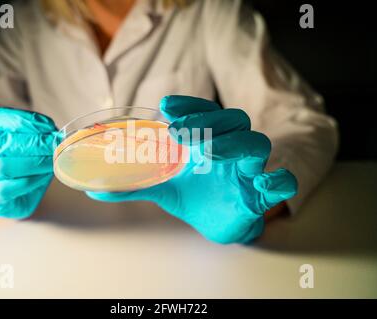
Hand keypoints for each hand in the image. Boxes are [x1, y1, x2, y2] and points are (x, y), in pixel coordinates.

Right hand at [0, 107, 56, 218]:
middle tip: (55, 146)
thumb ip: (39, 133)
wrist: (16, 192)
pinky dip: (29, 181)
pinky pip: (6, 189)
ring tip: (52, 161)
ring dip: (33, 163)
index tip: (49, 127)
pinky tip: (43, 176)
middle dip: (33, 144)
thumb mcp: (31, 141)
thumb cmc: (24, 160)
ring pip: (1, 167)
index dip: (23, 121)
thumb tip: (54, 133)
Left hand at [87, 95, 296, 243]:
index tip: (166, 104)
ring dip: (234, 143)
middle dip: (208, 121)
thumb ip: (133, 185)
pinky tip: (259, 182)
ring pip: (256, 144)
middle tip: (180, 130)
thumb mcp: (164, 188)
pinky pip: (282, 182)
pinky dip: (276, 179)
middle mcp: (231, 150)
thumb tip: (94, 189)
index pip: (205, 113)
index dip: (190, 105)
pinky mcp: (261, 196)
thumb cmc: (197, 197)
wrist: (219, 224)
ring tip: (209, 150)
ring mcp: (249, 170)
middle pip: (233, 120)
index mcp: (209, 141)